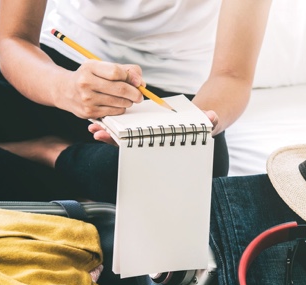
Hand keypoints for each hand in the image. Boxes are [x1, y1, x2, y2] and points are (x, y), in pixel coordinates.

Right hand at [58, 60, 144, 118]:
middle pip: (120, 88)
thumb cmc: (89, 76)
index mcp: (89, 67)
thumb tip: (140, 82)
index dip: (130, 77)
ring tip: (127, 99)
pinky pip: (114, 111)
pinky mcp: (89, 112)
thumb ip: (124, 70)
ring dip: (129, 101)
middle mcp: (86, 82)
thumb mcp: (102, 66)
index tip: (137, 82)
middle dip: (135, 93)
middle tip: (139, 95)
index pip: (116, 72)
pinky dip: (120, 108)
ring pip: (120, 102)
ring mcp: (86, 99)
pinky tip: (116, 104)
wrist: (65, 90)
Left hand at [87, 109, 219, 145]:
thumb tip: (210, 116)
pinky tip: (104, 120)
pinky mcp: (148, 126)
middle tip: (97, 133)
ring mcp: (150, 135)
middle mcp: (155, 142)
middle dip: (112, 138)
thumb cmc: (205, 123)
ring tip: (94, 128)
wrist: (207, 117)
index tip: (112, 139)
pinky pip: (130, 127)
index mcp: (164, 143)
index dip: (126, 143)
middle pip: (130, 143)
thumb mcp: (208, 121)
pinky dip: (117, 124)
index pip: (142, 146)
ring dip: (110, 132)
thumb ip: (209, 121)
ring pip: (126, 137)